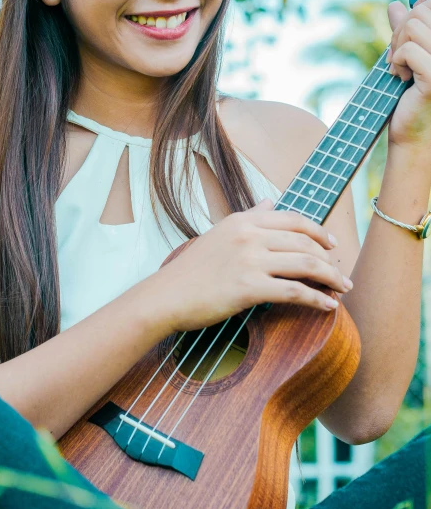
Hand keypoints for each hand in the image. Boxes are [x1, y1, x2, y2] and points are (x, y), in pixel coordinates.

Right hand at [150, 198, 351, 334]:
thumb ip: (249, 216)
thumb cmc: (193, 269)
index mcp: (243, 220)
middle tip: (341, 275)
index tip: (333, 245)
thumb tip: (269, 200)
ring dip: (331, 278)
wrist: (167, 295)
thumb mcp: (221, 232)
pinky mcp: (248, 287)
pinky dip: (316, 299)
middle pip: (305, 242)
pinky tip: (327, 307)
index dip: (319, 231)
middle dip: (330, 260)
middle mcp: (249, 235)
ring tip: (342, 290)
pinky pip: (294, 291)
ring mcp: (249, 260)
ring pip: (305, 264)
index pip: (293, 219)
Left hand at [386, 0, 430, 148]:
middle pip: (422, 11)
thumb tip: (396, 5)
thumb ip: (404, 31)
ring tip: (399, 68)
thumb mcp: (407, 58)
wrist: (414, 134)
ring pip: (414, 25)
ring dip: (397, 46)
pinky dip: (396, 61)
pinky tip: (400, 78)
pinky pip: (409, 50)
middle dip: (400, 31)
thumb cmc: (411, 97)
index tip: (404, 41)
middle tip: (397, 56)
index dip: (413, 16)